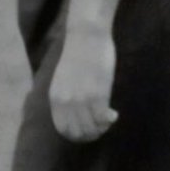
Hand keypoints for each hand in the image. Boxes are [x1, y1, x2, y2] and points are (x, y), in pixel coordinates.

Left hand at [48, 26, 117, 141]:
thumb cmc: (77, 54)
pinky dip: (109, 121)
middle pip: (78, 132)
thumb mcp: (63, 79)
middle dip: (90, 134)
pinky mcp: (98, 94)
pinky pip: (103, 119)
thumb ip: (66, 97)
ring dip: (101, 128)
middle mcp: (66, 102)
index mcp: (55, 98)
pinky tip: (113, 114)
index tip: (88, 130)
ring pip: (91, 128)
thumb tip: (74, 114)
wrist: (86, 35)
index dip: (76, 135)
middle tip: (101, 127)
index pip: (63, 129)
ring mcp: (82, 99)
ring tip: (107, 120)